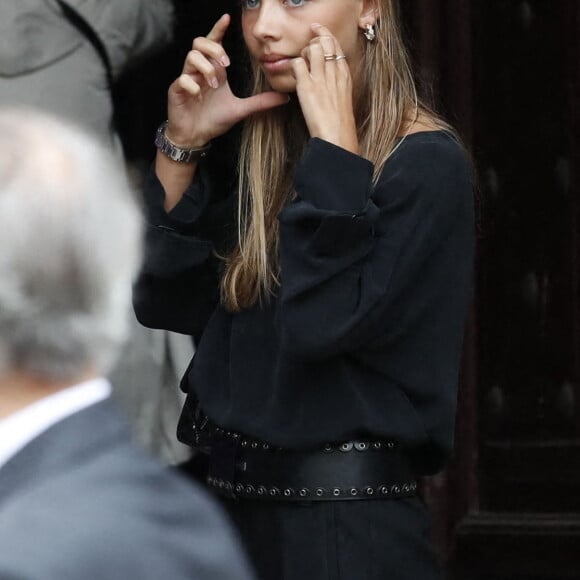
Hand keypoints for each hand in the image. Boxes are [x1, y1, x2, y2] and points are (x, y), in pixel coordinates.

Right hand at [166, 14, 288, 147]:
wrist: (196, 137)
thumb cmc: (214, 120)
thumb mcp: (241, 109)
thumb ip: (261, 102)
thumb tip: (284, 98)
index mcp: (214, 71)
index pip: (214, 43)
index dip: (218, 29)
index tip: (227, 19)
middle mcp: (200, 71)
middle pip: (200, 43)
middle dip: (215, 49)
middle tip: (226, 66)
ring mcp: (187, 79)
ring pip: (191, 56)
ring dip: (206, 68)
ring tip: (214, 85)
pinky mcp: (177, 90)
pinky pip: (182, 79)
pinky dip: (192, 85)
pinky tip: (198, 95)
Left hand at [291, 24, 358, 153]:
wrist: (338, 136)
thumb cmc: (340, 123)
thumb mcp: (344, 98)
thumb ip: (337, 84)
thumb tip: (328, 77)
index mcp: (344, 75)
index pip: (335, 45)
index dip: (325, 35)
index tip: (317, 33)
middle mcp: (334, 73)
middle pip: (325, 41)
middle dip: (313, 42)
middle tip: (306, 51)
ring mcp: (320, 79)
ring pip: (312, 48)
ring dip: (303, 53)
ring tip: (302, 67)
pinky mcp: (307, 87)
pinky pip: (297, 64)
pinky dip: (293, 66)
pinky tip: (295, 77)